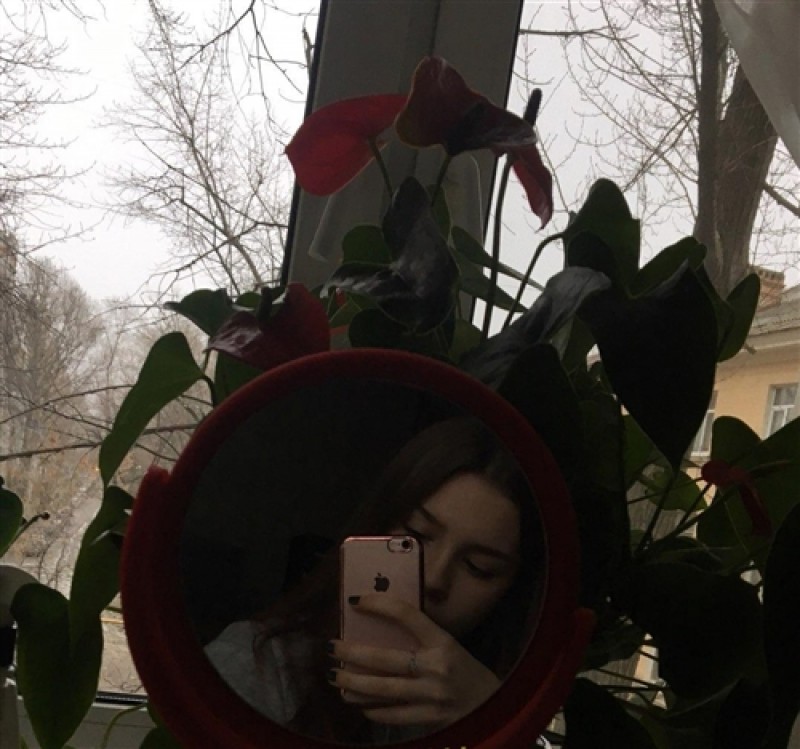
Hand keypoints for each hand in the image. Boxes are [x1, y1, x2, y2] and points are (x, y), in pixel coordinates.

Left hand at [328, 593, 500, 728]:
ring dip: (355, 684)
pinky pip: (393, 715)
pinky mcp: (430, 720)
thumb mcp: (449, 646)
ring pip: (384, 690)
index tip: (357, 601)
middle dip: (353, 653)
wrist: (494, 708)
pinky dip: (373, 709)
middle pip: (386, 658)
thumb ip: (421, 638)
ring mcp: (432, 696)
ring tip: (336, 677)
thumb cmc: (466, 671)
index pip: (407, 615)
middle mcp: (437, 667)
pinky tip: (359, 704)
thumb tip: (381, 629)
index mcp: (443, 642)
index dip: (380, 604)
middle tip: (333, 647)